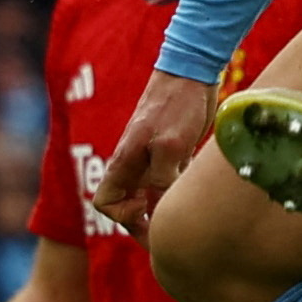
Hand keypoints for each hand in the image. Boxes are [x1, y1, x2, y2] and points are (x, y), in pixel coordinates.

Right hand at [90, 68, 212, 233]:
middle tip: (169, 230)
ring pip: (150, 198)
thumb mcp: (171, 145)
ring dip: (163, 211)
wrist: (193, 70)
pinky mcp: (173, 154)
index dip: (122, 216)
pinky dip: (178, 195)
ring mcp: (153, 159)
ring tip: (185, 216)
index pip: (105, 203)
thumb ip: (162, 179)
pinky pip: (168, 184)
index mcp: (125, 161)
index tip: (146, 211)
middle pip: (127, 206)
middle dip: (145, 224)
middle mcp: (135, 164)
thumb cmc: (178, 104)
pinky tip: (196, 196)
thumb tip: (161, 209)